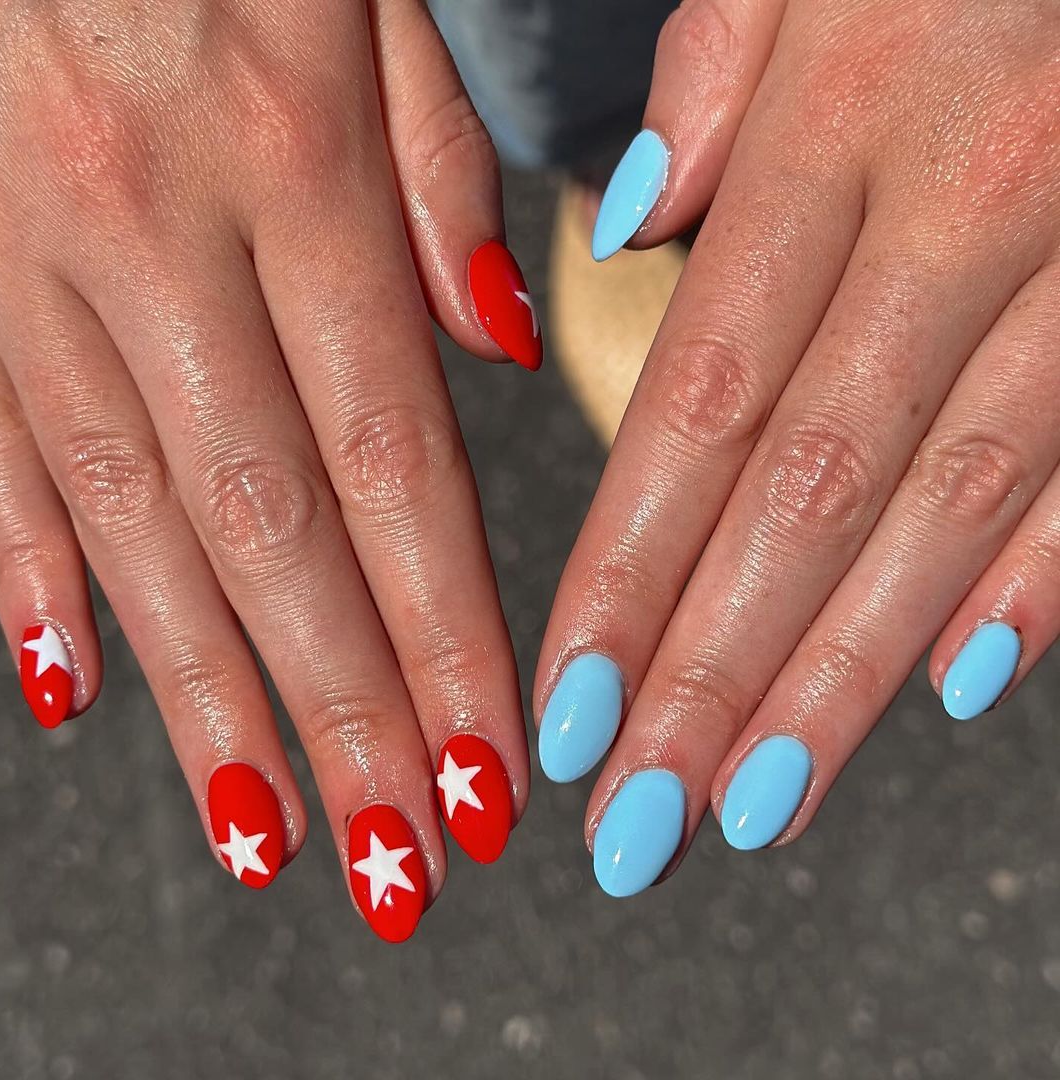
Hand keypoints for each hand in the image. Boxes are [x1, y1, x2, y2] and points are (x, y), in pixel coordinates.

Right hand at [0, 0, 536, 940]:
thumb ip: (433, 180)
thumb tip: (486, 351)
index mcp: (283, 155)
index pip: (394, 463)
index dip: (446, 634)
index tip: (491, 769)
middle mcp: (150, 229)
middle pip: (270, 531)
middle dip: (345, 715)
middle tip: (403, 860)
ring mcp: (24, 254)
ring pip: (129, 523)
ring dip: (207, 701)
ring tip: (268, 839)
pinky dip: (32, 576)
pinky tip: (83, 693)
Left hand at [538, 0, 1059, 894]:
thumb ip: (719, 73)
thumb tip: (633, 225)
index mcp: (847, 113)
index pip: (700, 400)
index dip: (625, 571)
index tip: (567, 710)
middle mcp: (973, 198)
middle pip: (806, 491)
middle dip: (711, 673)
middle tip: (635, 817)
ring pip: (944, 507)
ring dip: (841, 676)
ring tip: (750, 801)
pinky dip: (1030, 580)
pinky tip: (950, 686)